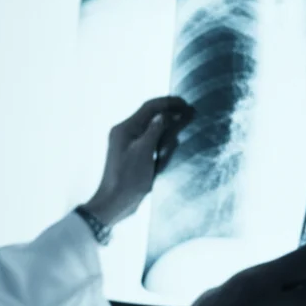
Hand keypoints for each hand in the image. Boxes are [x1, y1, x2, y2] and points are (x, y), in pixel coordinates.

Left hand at [82, 96, 194, 227]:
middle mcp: (125, 133)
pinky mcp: (134, 156)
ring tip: (185, 122)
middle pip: (150, 116)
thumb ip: (155, 130)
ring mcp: (129, 144)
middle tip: (190, 112)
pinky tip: (174, 140)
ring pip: (151, 128)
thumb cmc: (127, 178)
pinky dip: (163, 138)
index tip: (186, 104)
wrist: (114, 202)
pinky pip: (150, 141)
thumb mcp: (143, 151)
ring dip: (167, 124)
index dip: (168, 103)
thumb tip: (165, 114)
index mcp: (125, 128)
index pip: (149, 107)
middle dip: (170, 112)